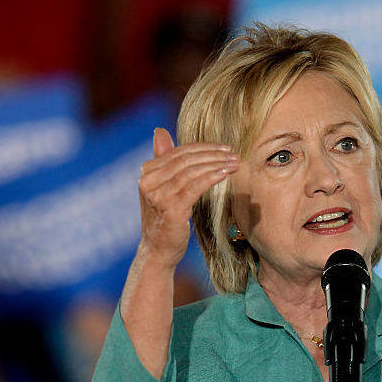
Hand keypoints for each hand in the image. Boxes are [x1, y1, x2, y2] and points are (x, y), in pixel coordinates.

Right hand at [137, 128, 237, 267]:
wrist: (158, 250)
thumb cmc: (164, 219)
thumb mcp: (161, 187)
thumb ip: (163, 160)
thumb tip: (159, 131)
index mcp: (147, 173)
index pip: (179, 153)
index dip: (203, 148)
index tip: (224, 148)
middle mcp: (149, 182)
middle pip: (186, 160)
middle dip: (213, 154)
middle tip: (233, 153)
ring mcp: (159, 196)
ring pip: (192, 172)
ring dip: (217, 164)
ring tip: (235, 163)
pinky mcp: (172, 208)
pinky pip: (196, 187)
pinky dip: (212, 177)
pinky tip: (226, 174)